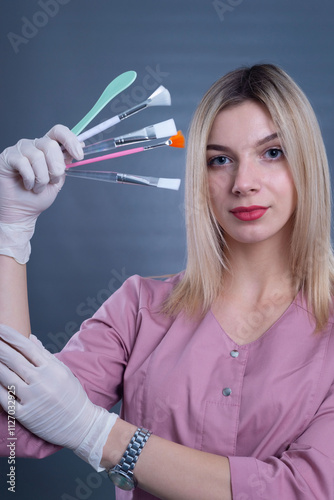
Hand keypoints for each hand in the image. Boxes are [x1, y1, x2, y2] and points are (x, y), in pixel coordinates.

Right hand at [0, 125, 83, 263]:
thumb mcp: (58, 180)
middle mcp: (34, 145)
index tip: (79, 156)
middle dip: (55, 168)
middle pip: (50, 145)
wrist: (22, 212)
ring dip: (41, 178)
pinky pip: (24, 163)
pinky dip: (29, 179)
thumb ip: (66, 164)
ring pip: (38, 156)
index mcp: (47, 148)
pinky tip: (27, 185)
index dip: (70, 140)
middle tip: (51, 182)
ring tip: (37, 187)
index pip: (59, 132)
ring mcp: (20, 150)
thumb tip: (80, 147)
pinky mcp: (8, 157)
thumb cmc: (38, 197)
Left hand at [0, 324, 117, 470]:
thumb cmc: (72, 396)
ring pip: (6, 377)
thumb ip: (45, 354)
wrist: (80, 425)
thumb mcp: (63, 371)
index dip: (11, 336)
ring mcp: (32, 398)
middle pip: (14, 359)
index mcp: (52, 368)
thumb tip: (30, 338)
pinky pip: (4, 399)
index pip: (27, 347)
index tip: (0, 328)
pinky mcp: (25, 415)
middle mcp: (41, 381)